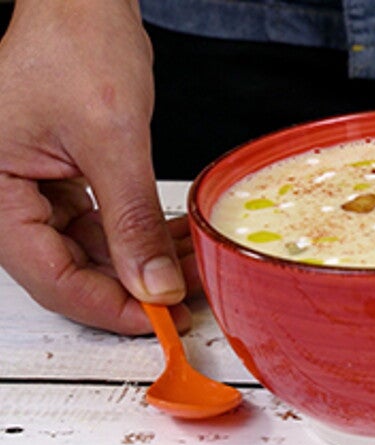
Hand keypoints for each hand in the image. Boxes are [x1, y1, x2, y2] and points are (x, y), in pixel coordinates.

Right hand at [0, 0, 198, 333]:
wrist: (86, 6)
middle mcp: (7, 199)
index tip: (160, 319)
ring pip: (91, 253)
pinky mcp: (64, 183)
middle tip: (186, 294)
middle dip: (134, 286)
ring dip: (144, 263)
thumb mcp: (110, 139)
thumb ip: (131, 220)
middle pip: (71, 272)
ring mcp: (36, 193)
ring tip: (192, 265)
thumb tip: (156, 285)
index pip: (52, 279)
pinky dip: (139, 236)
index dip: (110, 306)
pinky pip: (102, 226)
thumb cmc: (77, 45)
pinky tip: (176, 241)